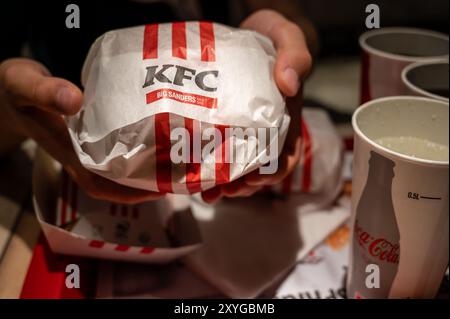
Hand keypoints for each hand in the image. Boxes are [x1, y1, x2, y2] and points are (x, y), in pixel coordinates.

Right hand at [0, 58, 163, 203]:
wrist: (9, 88)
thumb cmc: (15, 89)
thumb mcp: (24, 86)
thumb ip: (44, 92)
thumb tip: (75, 101)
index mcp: (68, 152)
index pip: (102, 183)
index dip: (130, 191)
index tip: (159, 189)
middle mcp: (82, 153)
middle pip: (118, 181)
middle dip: (148, 182)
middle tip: (180, 173)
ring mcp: (88, 145)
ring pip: (121, 165)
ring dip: (146, 166)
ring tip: (176, 158)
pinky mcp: (93, 132)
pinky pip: (118, 146)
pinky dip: (137, 146)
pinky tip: (157, 135)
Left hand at [201, 9, 311, 203]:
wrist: (244, 32)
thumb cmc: (268, 36)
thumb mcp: (286, 37)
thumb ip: (295, 55)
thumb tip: (289, 85)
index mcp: (285, 117)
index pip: (286, 154)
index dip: (274, 173)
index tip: (255, 180)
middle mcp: (266, 129)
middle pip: (261, 169)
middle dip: (244, 186)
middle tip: (224, 190)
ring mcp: (244, 130)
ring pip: (239, 167)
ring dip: (226, 184)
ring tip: (207, 191)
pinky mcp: (224, 126)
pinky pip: (219, 152)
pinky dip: (211, 169)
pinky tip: (197, 179)